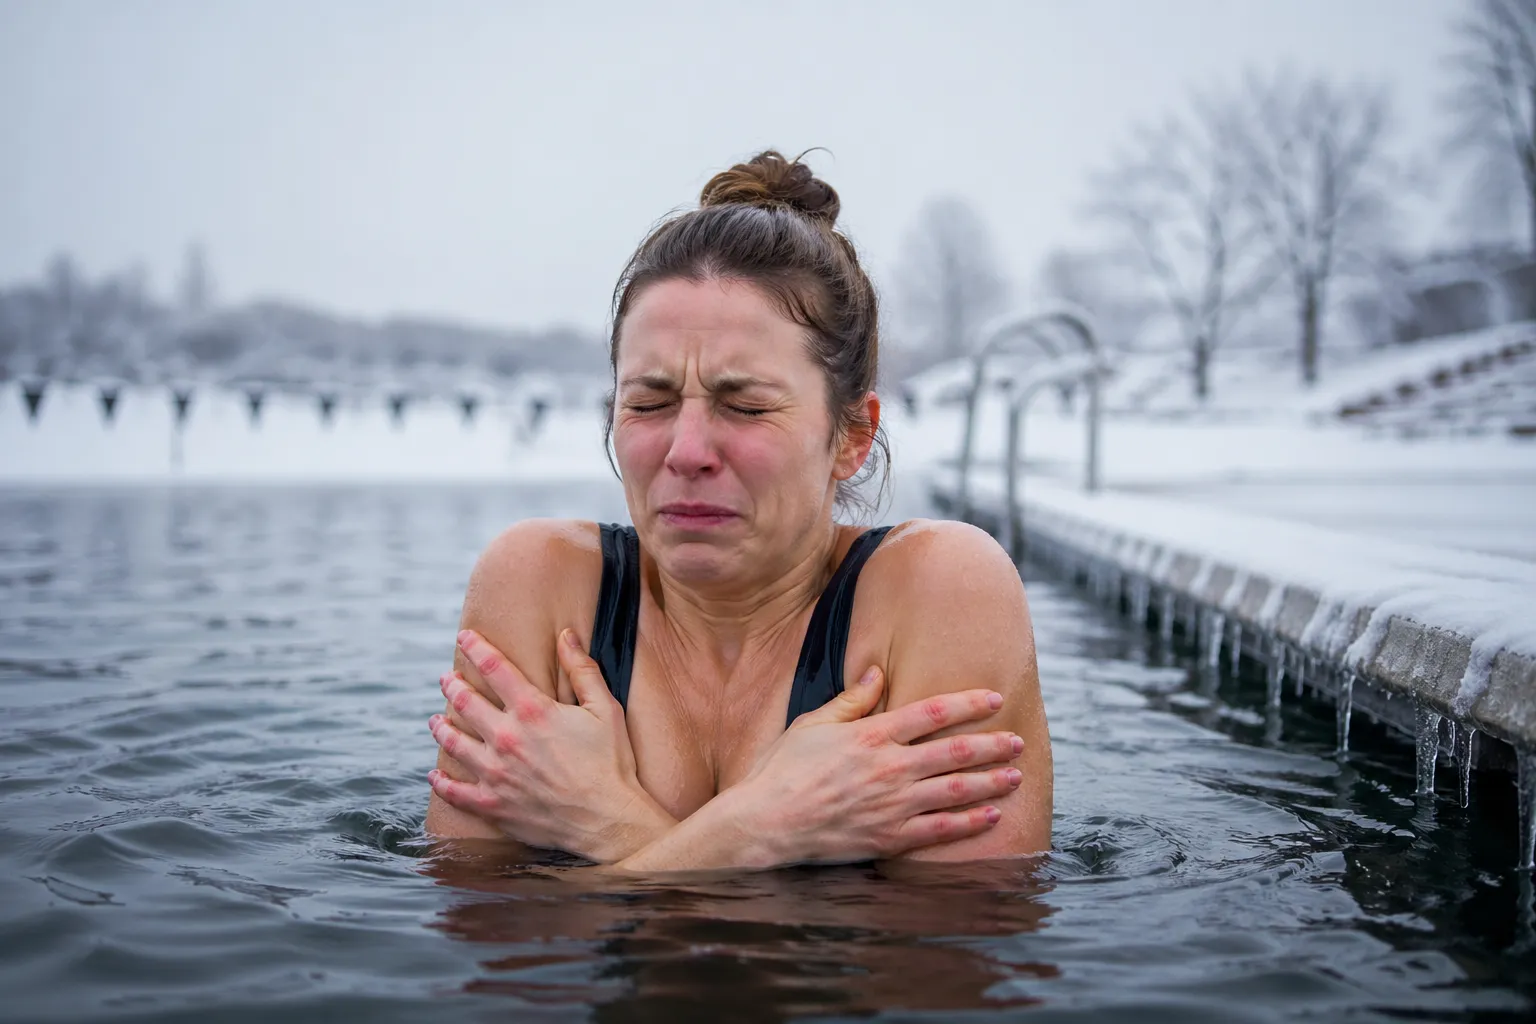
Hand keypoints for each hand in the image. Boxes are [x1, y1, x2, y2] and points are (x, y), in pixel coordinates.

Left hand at [427, 628, 674, 861]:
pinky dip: (441, 782)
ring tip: (435, 721)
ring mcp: (495, 773)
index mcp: (533, 711)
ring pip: (453, 743)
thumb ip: (583, 670)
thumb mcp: (606, 709)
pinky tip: (434, 774)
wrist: (607, 821)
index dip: (476, 648)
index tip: (464, 637)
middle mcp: (507, 738)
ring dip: (440, 728)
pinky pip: (454, 792)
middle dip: (452, 685)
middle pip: (465, 702)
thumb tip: (566, 636)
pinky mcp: (492, 805)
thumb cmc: (611, 764)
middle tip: (446, 679)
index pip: (495, 668)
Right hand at [726, 667, 1023, 865]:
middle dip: (991, 745)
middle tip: (1017, 741)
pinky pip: (940, 830)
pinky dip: (969, 822)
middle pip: (954, 751)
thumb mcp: (814, 723)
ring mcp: (892, 805)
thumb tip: (879, 669)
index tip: (994, 698)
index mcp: (871, 735)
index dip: (968, 704)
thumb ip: (853, 699)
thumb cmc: (783, 770)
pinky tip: (991, 814)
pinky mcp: (889, 837)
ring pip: (955, 790)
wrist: (765, 823)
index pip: (932, 712)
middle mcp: (888, 768)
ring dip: (990, 781)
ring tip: (1015, 775)